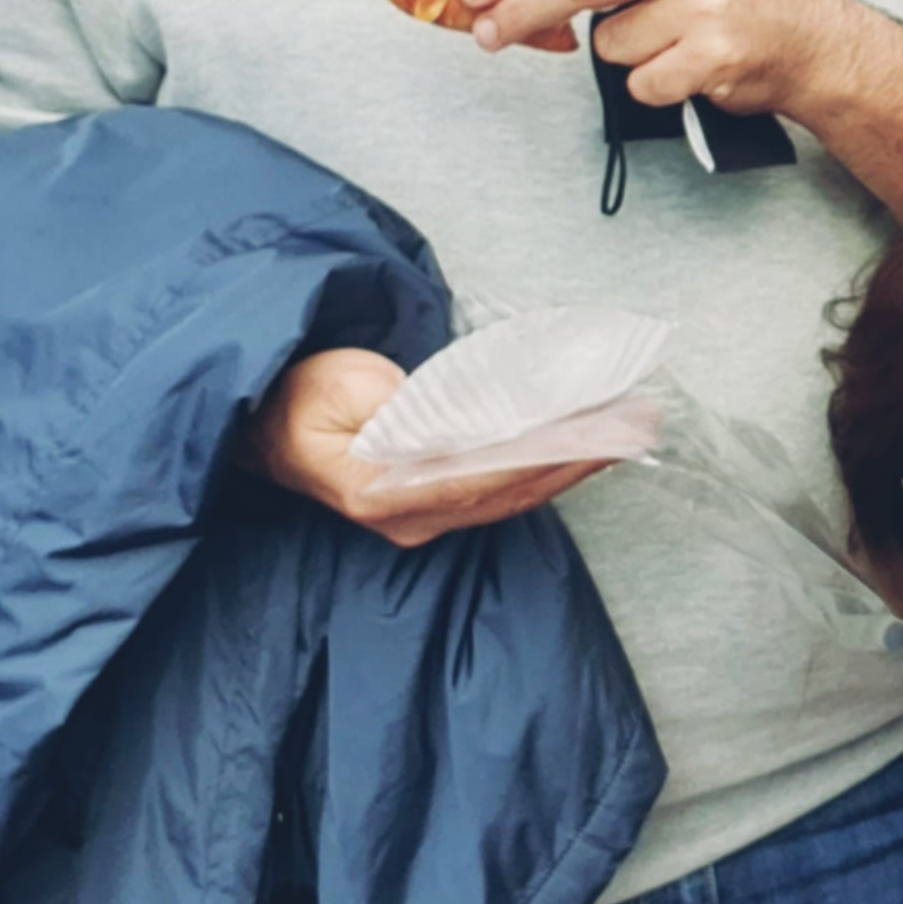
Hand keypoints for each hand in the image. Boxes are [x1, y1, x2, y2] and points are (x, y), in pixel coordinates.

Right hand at [249, 347, 607, 548]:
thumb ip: (405, 404)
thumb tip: (470, 414)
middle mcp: (413, 516)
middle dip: (577, 456)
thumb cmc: (299, 401)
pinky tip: (584, 442)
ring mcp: (427, 517)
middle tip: (635, 422)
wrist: (267, 429)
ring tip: (626, 427)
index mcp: (385, 489)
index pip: (481, 477)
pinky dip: (548, 465)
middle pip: (511, 491)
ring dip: (572, 461)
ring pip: (514, 494)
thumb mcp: (344, 386)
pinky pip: (503, 489)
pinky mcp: (438, 504)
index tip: (593, 430)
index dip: (542, 455)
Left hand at [456, 0, 848, 118]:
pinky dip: (652, 85)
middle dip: (520, 10)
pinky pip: (642, 81)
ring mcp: (707, 4)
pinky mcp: (714, 55)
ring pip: (609, 42)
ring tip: (669, 43)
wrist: (815, 41)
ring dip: (622, 55)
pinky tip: (687, 69)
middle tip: (487, 31)